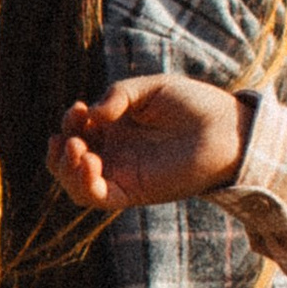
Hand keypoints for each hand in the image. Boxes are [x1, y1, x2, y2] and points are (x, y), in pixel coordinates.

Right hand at [48, 76, 248, 212]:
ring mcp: (123, 174)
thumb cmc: (194, 105)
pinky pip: (97, 198)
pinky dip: (83, 184)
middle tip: (72, 133)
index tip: (79, 108)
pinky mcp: (134, 192)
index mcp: (116, 129)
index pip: (76, 132)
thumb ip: (118, 96)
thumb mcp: (150, 89)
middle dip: (59, 149)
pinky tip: (90, 162)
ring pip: (76, 185)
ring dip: (64, 168)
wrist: (227, 128)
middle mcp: (116, 154)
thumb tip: (91, 115)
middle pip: (68, 163)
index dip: (69, 122)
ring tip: (78, 148)